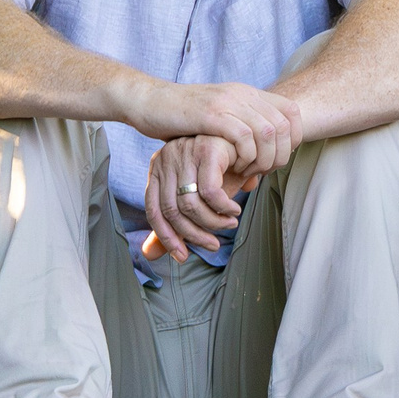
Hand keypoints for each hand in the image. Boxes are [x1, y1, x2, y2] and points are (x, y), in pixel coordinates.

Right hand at [137, 77, 302, 180]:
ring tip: (247, 172)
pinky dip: (245, 157)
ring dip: (264, 159)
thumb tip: (257, 178)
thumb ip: (240, 141)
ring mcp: (228, 102)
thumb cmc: (181, 119)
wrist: (148, 101)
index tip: (277, 159)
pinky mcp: (211, 114)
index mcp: (248, 93)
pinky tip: (233, 167)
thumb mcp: (218, 124)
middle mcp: (243, 94)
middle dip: (280, 155)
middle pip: (285, 125)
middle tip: (262, 172)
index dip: (294, 139)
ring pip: (269, 131)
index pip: (292, 112)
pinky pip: (243, 136)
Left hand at [142, 133, 251, 262]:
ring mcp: (185, 151)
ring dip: (212, 223)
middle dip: (193, 235)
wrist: (248, 141)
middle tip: (213, 244)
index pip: (154, 210)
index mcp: (158, 169)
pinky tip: (234, 211)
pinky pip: (210, 192)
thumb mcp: (197, 197)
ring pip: (191, 204)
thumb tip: (149, 254)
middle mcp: (166, 158)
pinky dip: (223, 208)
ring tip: (229, 225)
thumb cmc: (220, 170)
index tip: (182, 256)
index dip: (166, 238)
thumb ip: (174, 222)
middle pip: (172, 211)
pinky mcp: (207, 148)